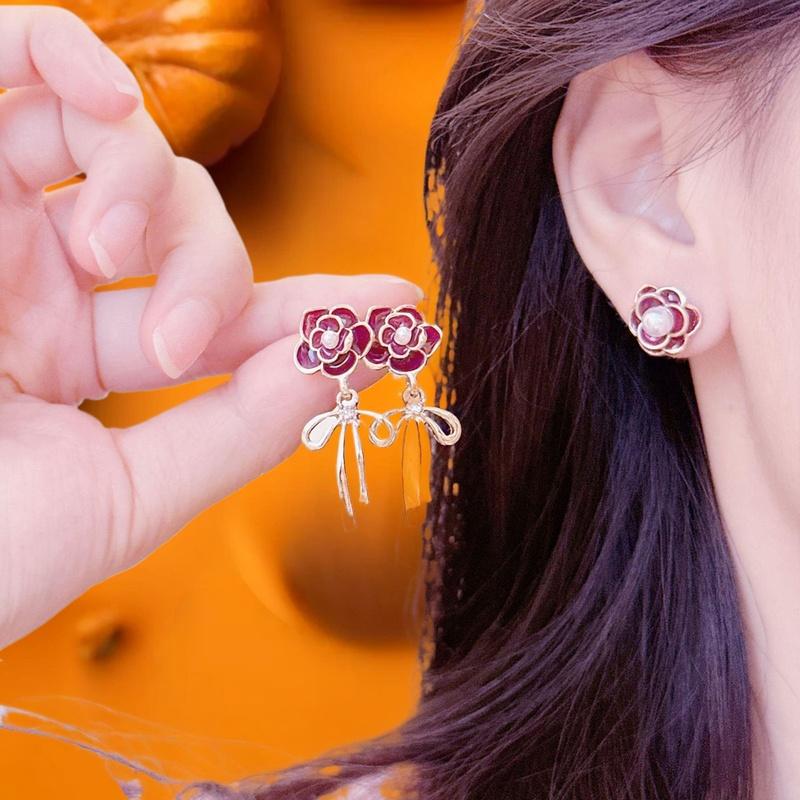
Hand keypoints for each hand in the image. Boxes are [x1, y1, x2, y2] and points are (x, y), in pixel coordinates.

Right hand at [0, 7, 419, 647]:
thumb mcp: (123, 501)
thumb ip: (237, 433)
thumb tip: (339, 367)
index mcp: (81, 360)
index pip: (230, 318)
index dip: (316, 311)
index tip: (398, 311)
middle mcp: (43, 280)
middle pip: (187, 223)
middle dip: (215, 270)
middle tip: (188, 336)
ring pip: (119, 142)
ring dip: (146, 184)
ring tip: (113, 250)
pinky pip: (5, 52)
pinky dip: (63, 54)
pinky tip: (105, 96)